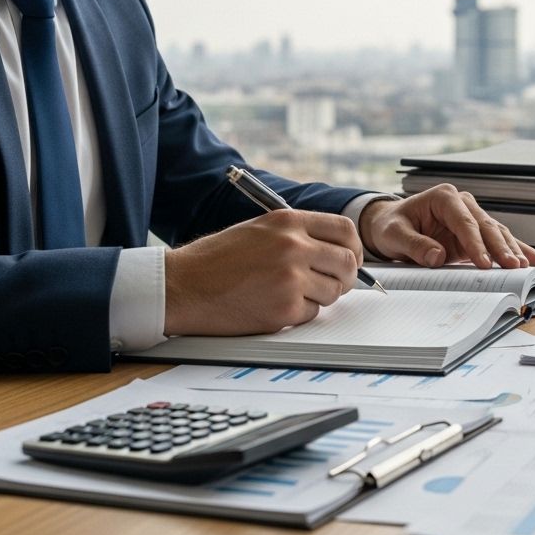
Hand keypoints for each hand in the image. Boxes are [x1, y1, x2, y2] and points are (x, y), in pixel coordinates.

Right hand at [163, 210, 361, 335]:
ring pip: (333, 291)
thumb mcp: (258, 230)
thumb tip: (336, 250)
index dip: (353, 248)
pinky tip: (273, 305)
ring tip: (290, 293)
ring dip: (319, 297)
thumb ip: (297, 234)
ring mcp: (290, 278)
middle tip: (332, 283)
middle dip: (345, 277)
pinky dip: (298, 313)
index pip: (345, 230)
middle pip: (347, 263)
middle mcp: (293, 246)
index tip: (350, 258)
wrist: (181, 286)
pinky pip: (312, 313)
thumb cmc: (214, 260)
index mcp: (287, 221)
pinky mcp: (283, 309)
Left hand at [359, 184, 534, 269]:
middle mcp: (463, 204)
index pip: (465, 222)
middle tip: (513, 267)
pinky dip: (517, 251)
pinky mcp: (476, 235)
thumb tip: (436, 257)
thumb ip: (414, 245)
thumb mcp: (394, 235)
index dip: (476, 244)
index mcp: (444, 197)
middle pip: (487, 227)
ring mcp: (472, 218)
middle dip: (502, 248)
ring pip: (498, 234)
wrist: (392, 226)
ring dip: (512, 251)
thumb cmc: (392, 226)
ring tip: (526, 267)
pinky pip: (499, 242)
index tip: (484, 263)